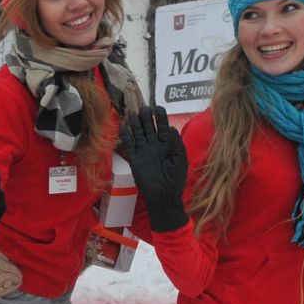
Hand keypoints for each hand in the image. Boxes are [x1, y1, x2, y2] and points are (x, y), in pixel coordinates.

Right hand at [117, 105, 189, 232]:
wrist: (163, 196)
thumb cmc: (175, 179)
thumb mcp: (180, 159)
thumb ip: (176, 143)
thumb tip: (171, 127)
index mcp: (167, 145)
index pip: (163, 127)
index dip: (160, 117)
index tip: (158, 107)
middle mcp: (155, 146)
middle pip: (149, 127)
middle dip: (146, 118)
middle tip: (144, 109)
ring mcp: (144, 152)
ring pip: (138, 134)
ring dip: (136, 124)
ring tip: (133, 113)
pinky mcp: (135, 159)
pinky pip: (129, 146)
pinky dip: (126, 137)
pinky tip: (124, 128)